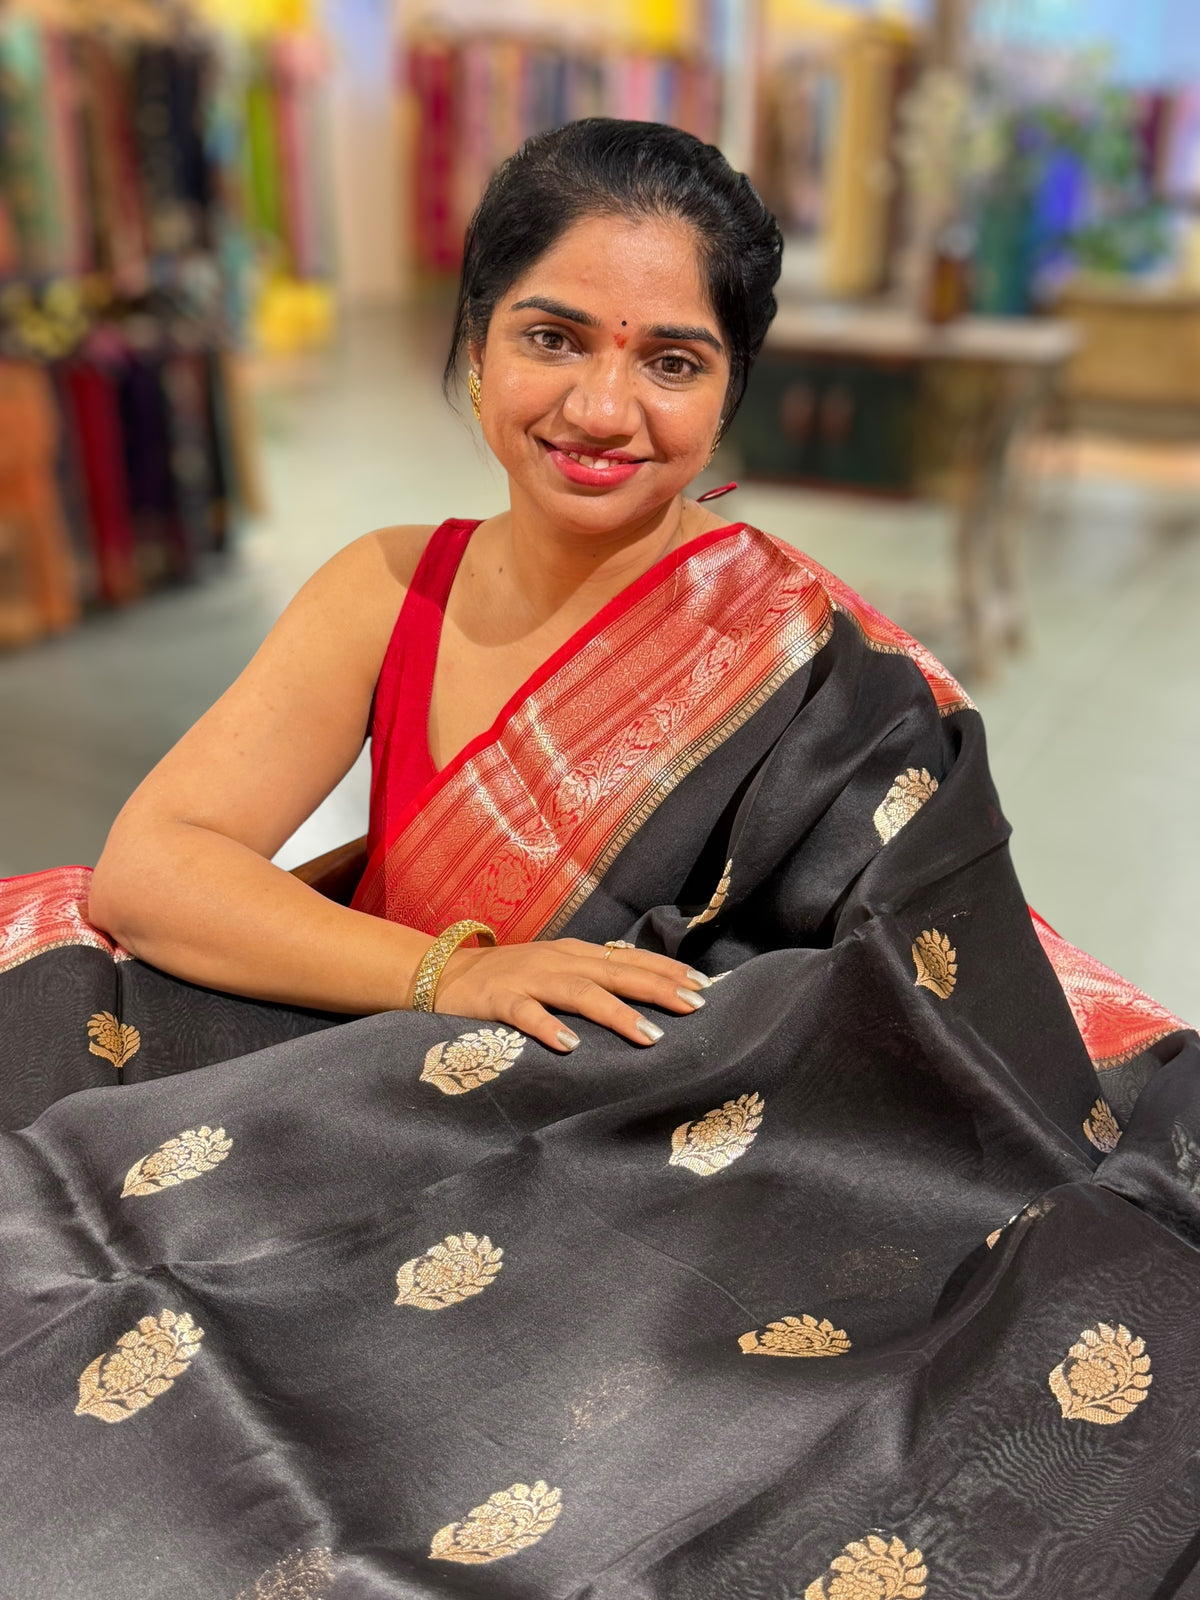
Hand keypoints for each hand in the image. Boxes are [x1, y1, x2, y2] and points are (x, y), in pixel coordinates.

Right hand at [434, 937, 708, 1051]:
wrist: (442, 973)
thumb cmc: (508, 978)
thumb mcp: (555, 969)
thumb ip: (592, 978)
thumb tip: (642, 992)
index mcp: (575, 953)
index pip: (630, 959)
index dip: (666, 970)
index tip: (705, 985)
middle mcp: (557, 961)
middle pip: (616, 973)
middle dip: (657, 989)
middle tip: (695, 1007)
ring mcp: (528, 979)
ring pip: (579, 992)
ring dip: (616, 1013)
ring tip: (648, 1036)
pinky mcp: (498, 1001)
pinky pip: (526, 1014)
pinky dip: (548, 1028)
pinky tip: (570, 1046)